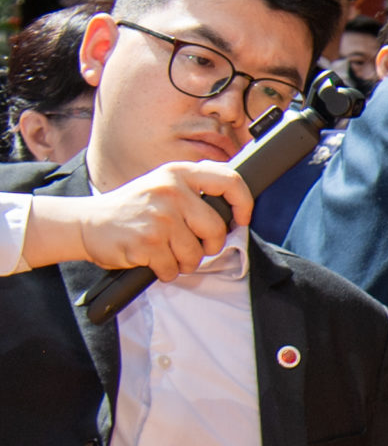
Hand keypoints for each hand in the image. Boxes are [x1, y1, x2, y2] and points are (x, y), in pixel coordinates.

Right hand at [23, 161, 250, 276]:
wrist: (85, 224)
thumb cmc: (130, 210)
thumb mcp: (161, 186)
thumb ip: (193, 192)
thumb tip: (233, 207)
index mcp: (177, 174)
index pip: (229, 180)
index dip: (244, 203)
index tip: (242, 219)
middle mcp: (171, 191)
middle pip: (216, 229)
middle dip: (208, 246)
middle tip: (190, 246)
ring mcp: (160, 217)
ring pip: (196, 254)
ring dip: (183, 261)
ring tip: (163, 250)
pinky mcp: (147, 242)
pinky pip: (173, 269)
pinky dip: (165, 271)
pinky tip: (150, 258)